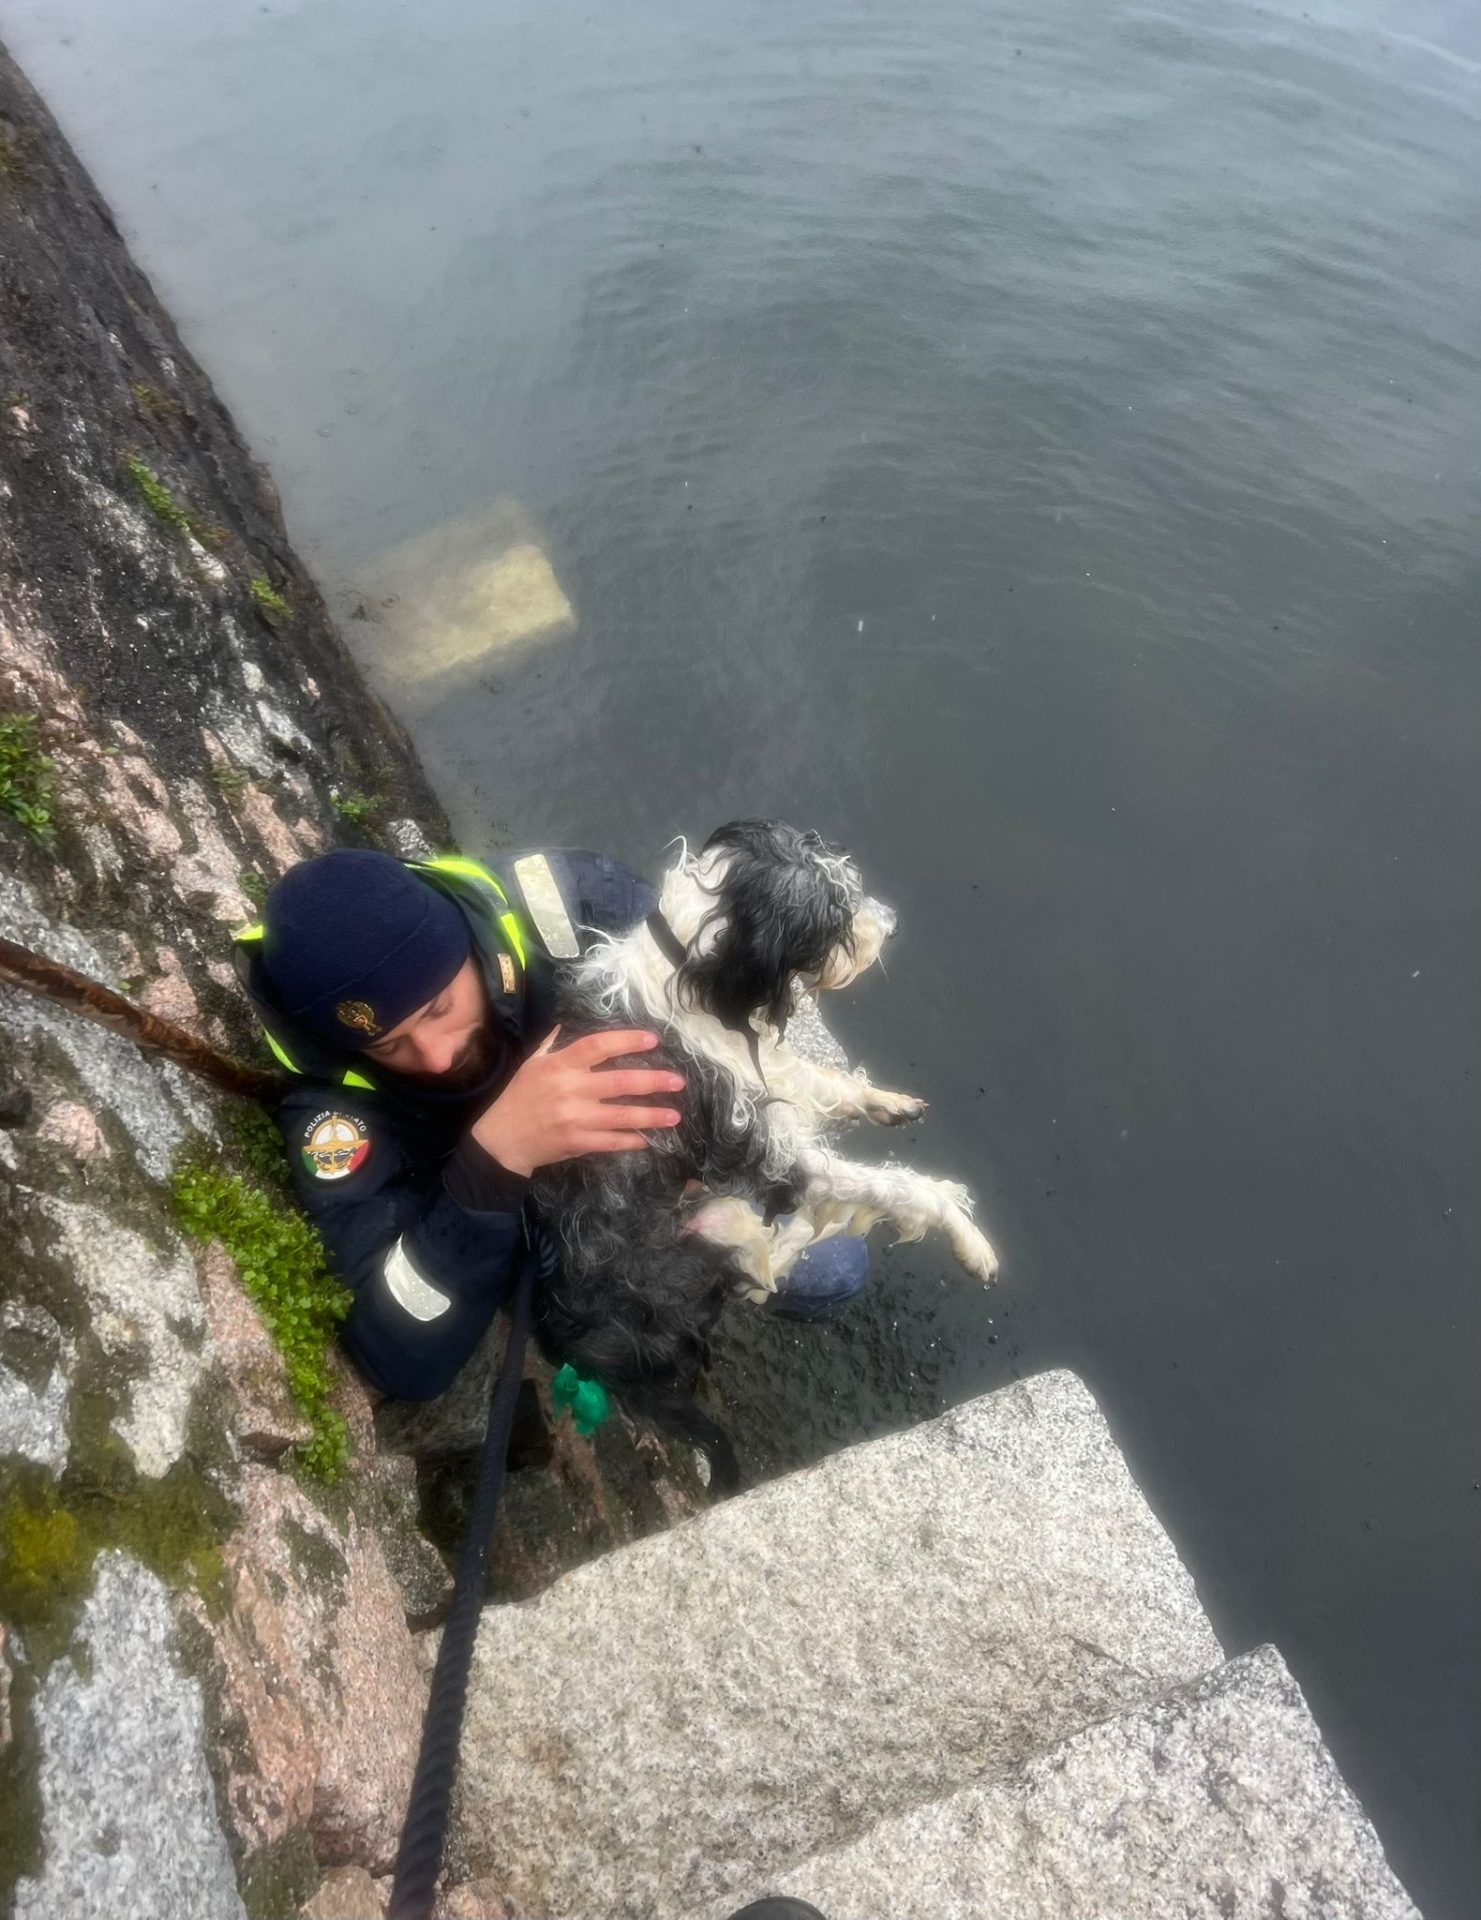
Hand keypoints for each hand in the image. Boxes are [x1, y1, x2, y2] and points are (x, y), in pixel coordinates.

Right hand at [471, 1028, 683, 1175]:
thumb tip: (567, 1022)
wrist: (501, 1140)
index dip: (626, 1041)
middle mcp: (570, 1089)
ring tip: (675, 1116)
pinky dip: (631, 1141)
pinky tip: (648, 1139)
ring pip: (621, 1116)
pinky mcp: (576, 1142)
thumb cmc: (519, 1098)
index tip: (652, 1040)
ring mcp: (575, 1118)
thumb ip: (553, 1044)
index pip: (597, 1046)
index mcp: (560, 1065)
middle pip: (619, 1082)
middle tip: (678, 1081)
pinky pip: (611, 1141)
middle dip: (653, 1081)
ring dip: (651, 1116)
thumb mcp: (532, 1064)